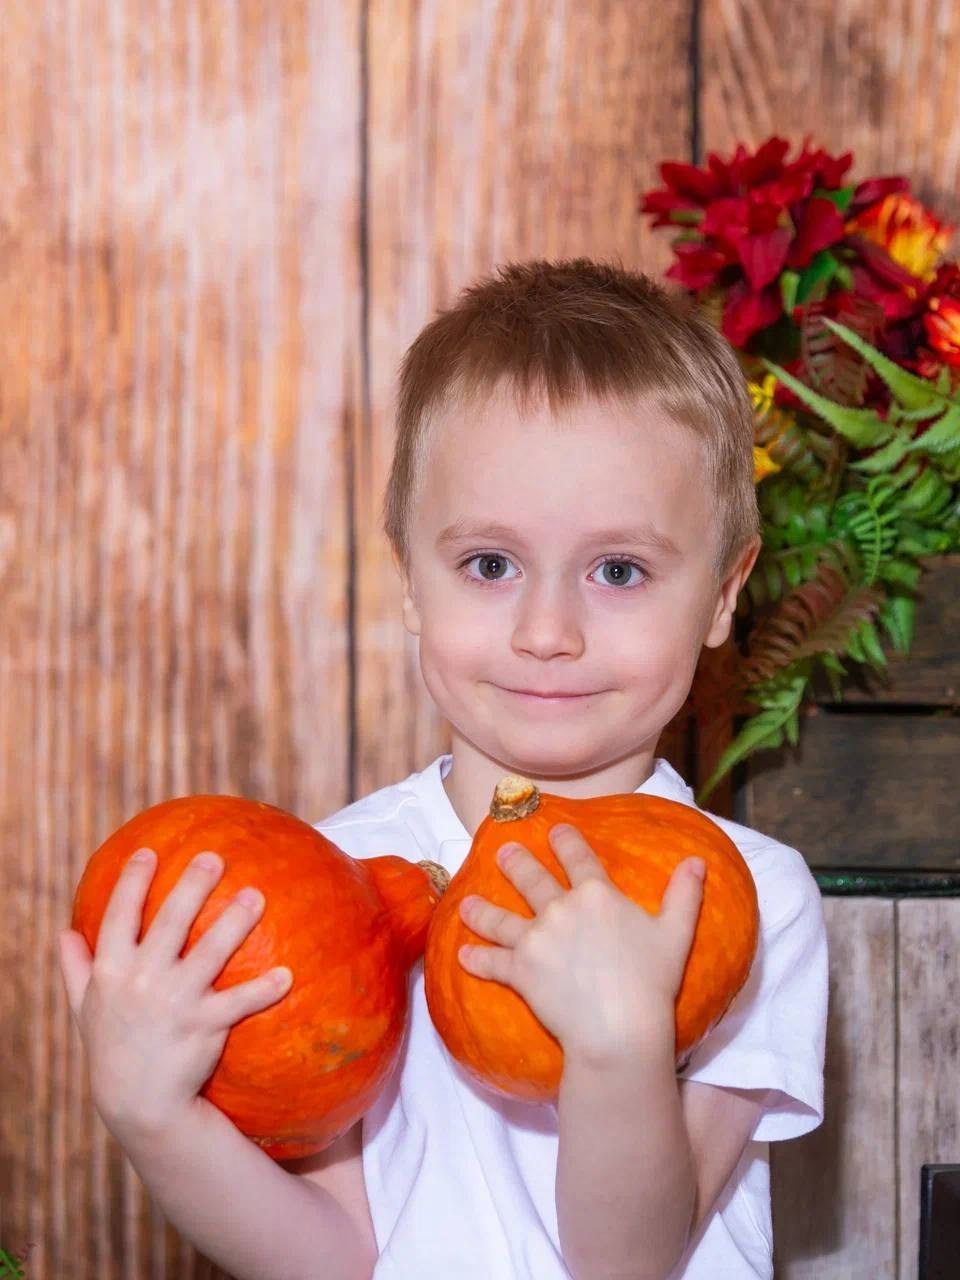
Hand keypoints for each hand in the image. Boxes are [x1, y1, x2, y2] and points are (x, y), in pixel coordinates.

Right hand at [58, 848, 292, 1140]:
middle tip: (214, 857)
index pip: (119, 917)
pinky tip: (287, 975)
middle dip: (192, 886)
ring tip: (257, 896)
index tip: (147, 852)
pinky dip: (264, 989)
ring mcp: (174, 1004)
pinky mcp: (204, 1027)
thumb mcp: (85, 1009)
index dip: (132, 883)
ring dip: (235, 923)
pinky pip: (239, 1003)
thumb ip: (76, 969)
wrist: (138, 1102)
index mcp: (111, 971)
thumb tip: (63, 932)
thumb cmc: (113, 1047)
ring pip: (210, 953)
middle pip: (169, 923)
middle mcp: (141, 982)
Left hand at [457, 824, 704, 1064]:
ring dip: (481, 910)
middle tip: (502, 853)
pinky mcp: (519, 970)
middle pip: (531, 878)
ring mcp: (536, 938)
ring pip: (500, 918)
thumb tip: (698, 862)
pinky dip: (476, 959)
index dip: (566, 840)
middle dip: (514, 863)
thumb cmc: (652, 983)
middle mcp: (560, 908)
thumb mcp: (675, 935)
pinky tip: (463, 955)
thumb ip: (684, 895)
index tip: (555, 829)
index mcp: (596, 894)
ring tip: (466, 904)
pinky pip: (492, 962)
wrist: (619, 1029)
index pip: (578, 857)